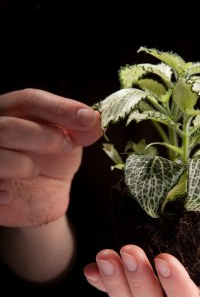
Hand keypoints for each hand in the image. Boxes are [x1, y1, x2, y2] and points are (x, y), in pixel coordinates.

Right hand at [0, 88, 101, 226]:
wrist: (41, 196)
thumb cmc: (52, 160)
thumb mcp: (70, 140)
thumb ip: (79, 128)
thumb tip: (93, 120)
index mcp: (11, 111)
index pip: (28, 100)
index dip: (59, 108)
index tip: (88, 119)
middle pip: (8, 127)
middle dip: (44, 137)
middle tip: (67, 146)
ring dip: (24, 166)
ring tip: (35, 171)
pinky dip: (2, 193)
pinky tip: (10, 196)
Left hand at [84, 219, 199, 296]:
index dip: (176, 285)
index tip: (164, 257)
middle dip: (139, 279)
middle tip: (129, 250)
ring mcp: (154, 295)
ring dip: (115, 281)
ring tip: (105, 256)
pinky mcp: (136, 283)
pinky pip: (115, 290)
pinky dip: (101, 282)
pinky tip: (91, 269)